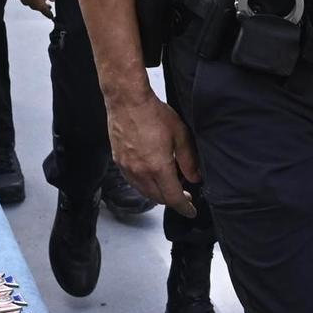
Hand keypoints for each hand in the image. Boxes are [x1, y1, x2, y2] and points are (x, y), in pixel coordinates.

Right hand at [106, 93, 198, 217]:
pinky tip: (150, 177)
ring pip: (144, 192)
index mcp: (158, 167)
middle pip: (159, 198)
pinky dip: (144, 185)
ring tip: (168, 185)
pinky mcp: (118, 161)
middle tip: (184, 195)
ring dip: (158, 194)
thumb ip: (189, 160)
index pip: (173, 198)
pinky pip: (133, 182)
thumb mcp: (180, 134)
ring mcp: (127, 168)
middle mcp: (141, 172)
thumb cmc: (153, 113)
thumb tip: (194, 178)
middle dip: (173, 200)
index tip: (191, 211)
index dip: (184, 207)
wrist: (127, 101)